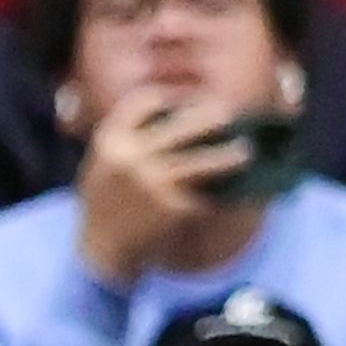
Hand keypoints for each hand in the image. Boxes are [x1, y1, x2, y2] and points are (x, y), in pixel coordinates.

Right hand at [73, 90, 245, 284]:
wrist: (100, 249)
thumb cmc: (105, 202)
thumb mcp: (103, 162)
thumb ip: (128, 138)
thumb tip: (171, 112)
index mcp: (111, 139)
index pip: (145, 101)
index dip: (172, 95)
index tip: (194, 96)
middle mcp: (131, 155)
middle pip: (182, 125)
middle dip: (210, 117)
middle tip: (230, 114)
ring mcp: (154, 181)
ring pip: (203, 161)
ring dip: (228, 156)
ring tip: (245, 153)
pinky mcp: (173, 207)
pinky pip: (202, 193)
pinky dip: (213, 192)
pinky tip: (227, 191)